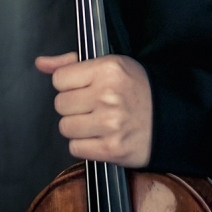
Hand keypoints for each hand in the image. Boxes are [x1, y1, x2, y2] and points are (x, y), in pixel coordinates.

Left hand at [37, 52, 153, 167]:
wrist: (170, 119)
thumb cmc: (139, 90)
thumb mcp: (113, 66)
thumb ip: (73, 63)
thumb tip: (41, 63)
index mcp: (109, 68)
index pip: (60, 79)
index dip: (70, 84)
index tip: (86, 87)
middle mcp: (108, 94)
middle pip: (61, 104)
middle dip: (74, 106)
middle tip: (95, 105)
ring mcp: (110, 123)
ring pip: (65, 127)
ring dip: (78, 127)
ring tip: (98, 121)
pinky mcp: (111, 148)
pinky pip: (75, 148)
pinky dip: (85, 144)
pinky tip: (101, 136)